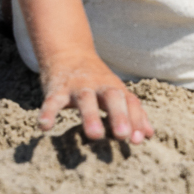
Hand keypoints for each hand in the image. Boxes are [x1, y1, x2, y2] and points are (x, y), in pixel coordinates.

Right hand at [39, 53, 153, 144]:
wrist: (68, 53)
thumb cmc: (97, 81)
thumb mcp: (117, 93)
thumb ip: (133, 113)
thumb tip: (149, 135)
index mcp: (116, 88)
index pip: (130, 102)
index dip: (136, 120)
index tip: (137, 141)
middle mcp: (100, 86)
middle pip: (113, 97)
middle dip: (119, 115)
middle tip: (123, 135)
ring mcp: (78, 87)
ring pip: (85, 100)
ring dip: (91, 117)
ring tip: (95, 135)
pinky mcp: (56, 89)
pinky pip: (51, 101)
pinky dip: (48, 113)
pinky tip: (45, 127)